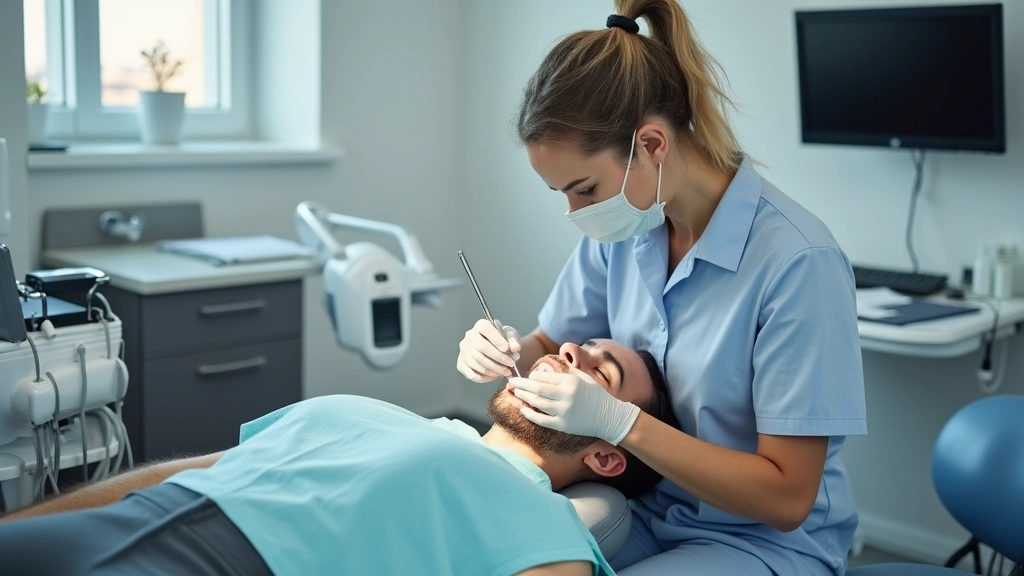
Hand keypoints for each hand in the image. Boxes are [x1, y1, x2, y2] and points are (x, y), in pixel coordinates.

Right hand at [456, 319, 520, 382]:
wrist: (496, 349)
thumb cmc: (503, 341)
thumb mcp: (510, 337)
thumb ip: (514, 340)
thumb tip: (515, 348)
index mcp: (480, 325)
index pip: (485, 328)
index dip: (496, 339)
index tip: (507, 349)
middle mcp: (469, 336)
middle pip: (481, 347)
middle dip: (498, 358)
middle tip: (510, 364)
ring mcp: (463, 350)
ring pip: (477, 362)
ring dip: (494, 369)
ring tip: (506, 372)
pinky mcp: (461, 363)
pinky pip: (471, 374)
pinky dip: (485, 378)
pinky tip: (495, 376)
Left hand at [508, 371, 639, 445]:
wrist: (608, 417)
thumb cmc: (596, 395)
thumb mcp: (583, 378)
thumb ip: (567, 372)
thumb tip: (548, 369)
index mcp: (570, 382)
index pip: (544, 377)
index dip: (531, 376)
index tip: (526, 376)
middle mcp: (566, 396)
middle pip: (536, 389)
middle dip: (521, 384)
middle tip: (511, 382)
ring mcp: (564, 411)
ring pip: (537, 403)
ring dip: (523, 397)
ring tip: (516, 393)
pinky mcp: (563, 425)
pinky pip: (541, 420)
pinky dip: (530, 414)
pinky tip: (523, 409)